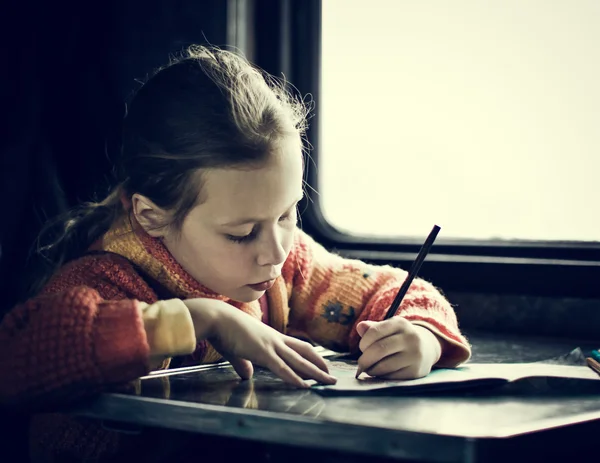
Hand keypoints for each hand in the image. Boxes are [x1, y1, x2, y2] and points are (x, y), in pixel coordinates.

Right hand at [184, 298, 336, 387]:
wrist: (216, 318)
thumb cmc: (223, 330)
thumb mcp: (236, 349)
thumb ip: (243, 363)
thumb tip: (246, 375)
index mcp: (270, 337)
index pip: (297, 346)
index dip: (310, 355)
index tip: (321, 364)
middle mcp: (275, 340)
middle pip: (305, 352)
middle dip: (320, 364)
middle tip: (332, 374)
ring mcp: (271, 345)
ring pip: (299, 360)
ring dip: (316, 372)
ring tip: (329, 381)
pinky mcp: (262, 352)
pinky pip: (282, 368)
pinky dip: (295, 377)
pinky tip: (305, 385)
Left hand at [356, 317, 441, 378]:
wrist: (427, 348)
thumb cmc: (399, 338)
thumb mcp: (388, 329)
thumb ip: (372, 328)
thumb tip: (360, 327)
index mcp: (400, 324)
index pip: (374, 332)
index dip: (363, 343)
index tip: (362, 348)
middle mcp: (410, 338)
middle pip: (379, 350)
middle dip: (365, 359)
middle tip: (361, 364)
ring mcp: (415, 355)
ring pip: (384, 366)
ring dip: (371, 370)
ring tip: (369, 369)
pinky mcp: (416, 371)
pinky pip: (391, 376)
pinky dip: (382, 376)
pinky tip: (381, 373)